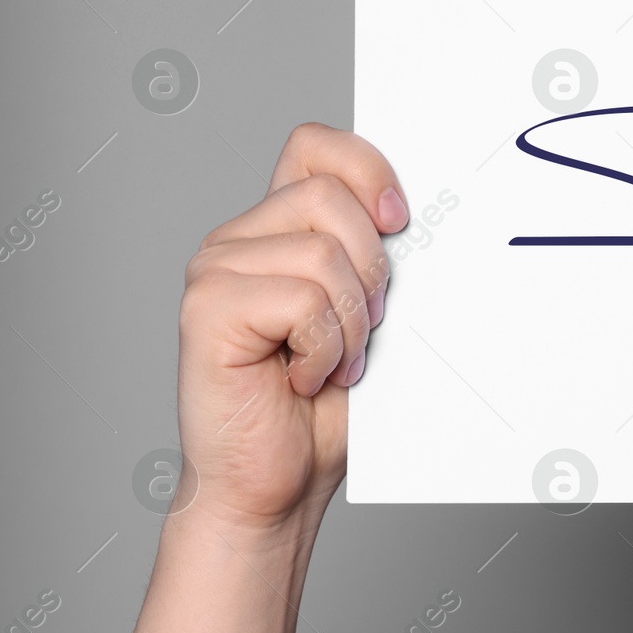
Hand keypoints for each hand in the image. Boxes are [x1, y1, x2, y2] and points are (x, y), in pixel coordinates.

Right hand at [176, 123, 407, 532]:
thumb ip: (376, 259)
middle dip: (372, 269)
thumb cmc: (322, 410)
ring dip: (350, 320)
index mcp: (276, 230)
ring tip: (332, 362)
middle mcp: (238, 241)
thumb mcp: (368, 316)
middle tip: (363, 330)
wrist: (277, 486)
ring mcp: (215, 271)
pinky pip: (301, 300)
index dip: (365, 169)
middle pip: (329, 197)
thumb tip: (426, 217)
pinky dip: (324, 348)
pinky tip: (303, 379)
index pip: (316, 146)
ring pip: (322, 252)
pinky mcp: (206, 309)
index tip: (399, 221)